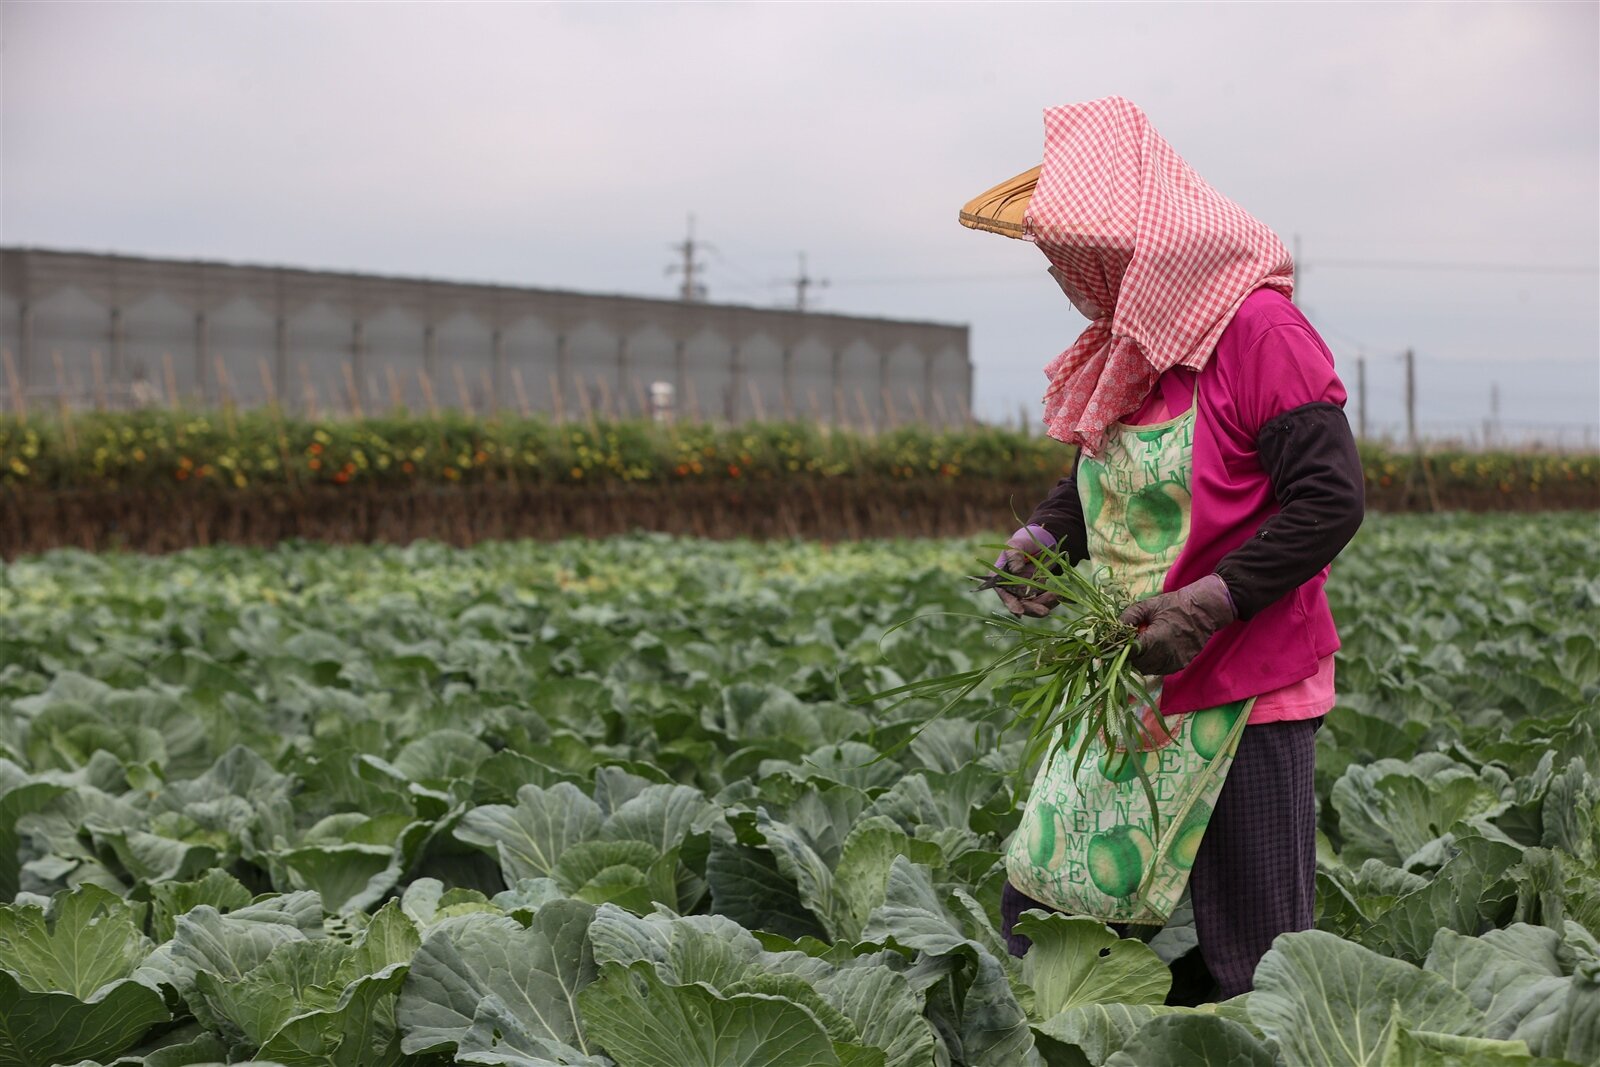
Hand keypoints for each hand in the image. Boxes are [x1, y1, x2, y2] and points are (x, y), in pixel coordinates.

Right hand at [992, 525, 1059, 617]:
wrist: (1040, 545)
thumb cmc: (1024, 543)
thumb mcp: (1017, 544)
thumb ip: (1014, 555)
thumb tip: (1015, 570)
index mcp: (1000, 579)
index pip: (1003, 594)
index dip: (1010, 603)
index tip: (1019, 611)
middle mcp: (1010, 589)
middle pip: (1018, 604)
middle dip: (1031, 609)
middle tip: (1044, 611)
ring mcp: (1023, 593)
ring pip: (1032, 606)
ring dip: (1043, 605)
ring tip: (1056, 596)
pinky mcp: (1036, 594)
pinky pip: (1043, 602)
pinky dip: (1051, 601)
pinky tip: (1060, 596)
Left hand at [1120, 574, 1234, 675]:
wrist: (1203, 610)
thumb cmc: (1174, 605)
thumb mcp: (1148, 606)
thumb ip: (1128, 617)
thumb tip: (1113, 630)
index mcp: (1155, 639)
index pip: (1130, 654)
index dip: (1122, 650)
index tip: (1119, 643)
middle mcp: (1165, 655)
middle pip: (1138, 665)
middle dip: (1131, 655)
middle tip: (1132, 643)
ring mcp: (1175, 662)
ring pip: (1149, 670)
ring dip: (1142, 661)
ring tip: (1144, 645)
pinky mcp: (1181, 665)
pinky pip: (1161, 670)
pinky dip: (1154, 663)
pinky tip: (1156, 650)